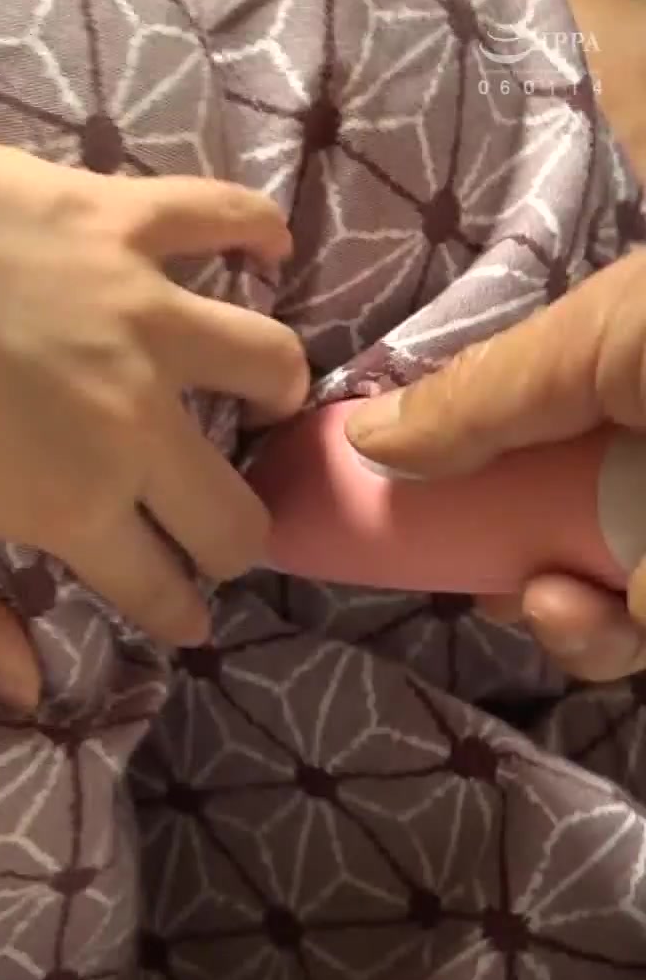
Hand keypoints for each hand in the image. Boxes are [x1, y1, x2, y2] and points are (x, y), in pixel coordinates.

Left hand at [0, 72, 309, 709]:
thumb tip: (28, 692)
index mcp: (70, 504)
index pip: (158, 585)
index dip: (174, 614)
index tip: (178, 619)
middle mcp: (131, 414)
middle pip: (229, 501)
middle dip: (227, 541)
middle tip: (208, 538)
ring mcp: (136, 306)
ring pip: (264, 361)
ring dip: (268, 398)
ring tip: (253, 402)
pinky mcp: (115, 214)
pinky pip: (223, 214)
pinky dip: (255, 232)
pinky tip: (266, 247)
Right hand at [346, 251, 645, 680]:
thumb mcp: (597, 337)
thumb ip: (478, 392)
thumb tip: (361, 437)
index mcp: (616, 373)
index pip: (514, 420)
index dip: (449, 456)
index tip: (377, 486)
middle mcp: (631, 452)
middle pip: (529, 515)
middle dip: (484, 545)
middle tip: (456, 556)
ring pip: (567, 595)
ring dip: (539, 606)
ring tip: (549, 594)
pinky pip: (613, 641)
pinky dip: (587, 638)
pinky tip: (585, 611)